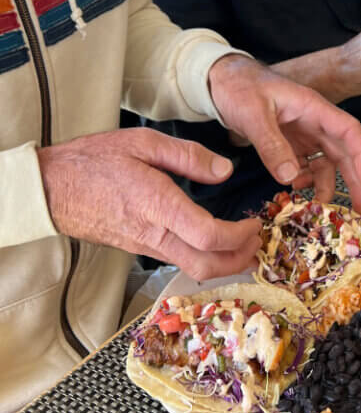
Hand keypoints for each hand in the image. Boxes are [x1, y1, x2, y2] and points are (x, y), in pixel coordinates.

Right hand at [38, 128, 263, 280]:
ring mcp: (145, 246)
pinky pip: (178, 260)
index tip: (253, 222)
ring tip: (243, 240)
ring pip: (192, 268)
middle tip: (257, 240)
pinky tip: (213, 239)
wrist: (51, 188)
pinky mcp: (140, 248)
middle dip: (239, 260)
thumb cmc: (93, 162)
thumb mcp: (143, 143)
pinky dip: (204, 257)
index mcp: (157, 206)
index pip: (208, 236)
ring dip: (224, 261)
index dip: (238, 236)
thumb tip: (224, 170)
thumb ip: (187, 156)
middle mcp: (153, 234)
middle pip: (205, 266)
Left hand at [207, 55, 360, 212]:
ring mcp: (302, 133)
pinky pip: (305, 164)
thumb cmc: (240, 86)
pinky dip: (305, 179)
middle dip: (354, 179)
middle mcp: (313, 121)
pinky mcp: (290, 142)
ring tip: (322, 207)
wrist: (221, 80)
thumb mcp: (253, 115)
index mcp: (312, 107)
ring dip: (327, 184)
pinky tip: (297, 188)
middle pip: (343, 151)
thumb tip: (290, 176)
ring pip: (325, 161)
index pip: (348, 131)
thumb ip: (271, 145)